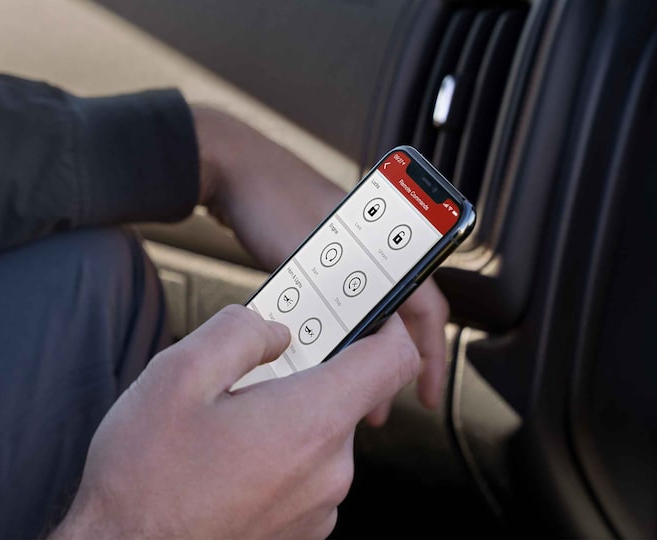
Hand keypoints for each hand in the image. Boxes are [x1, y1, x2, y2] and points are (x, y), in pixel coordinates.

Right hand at [51, 306, 419, 538]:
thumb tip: (272, 330)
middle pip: (343, 398)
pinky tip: (222, 464)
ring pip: (317, 438)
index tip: (365, 313)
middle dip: (299, 377)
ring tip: (219, 430)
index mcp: (310, 422)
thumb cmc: (145, 480)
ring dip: (281, 421)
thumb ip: (238, 333)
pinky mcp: (298, 533)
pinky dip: (274, 459)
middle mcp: (327, 472)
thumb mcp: (177, 375)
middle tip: (241, 378)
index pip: (391, 361)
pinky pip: (302, 476)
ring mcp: (316, 510)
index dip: (384, 325)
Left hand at [193, 106, 449, 422]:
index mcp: (382, 239)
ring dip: (361, 348)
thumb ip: (332, 290)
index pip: (424, 304)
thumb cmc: (269, 196)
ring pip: (364, 310)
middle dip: (394, 361)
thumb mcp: (306, 250)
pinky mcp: (312, 254)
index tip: (428, 391)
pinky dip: (335, 330)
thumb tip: (351, 336)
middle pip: (397, 313)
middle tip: (385, 400)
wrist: (227, 165)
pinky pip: (335, 301)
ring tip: (352, 385)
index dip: (429, 352)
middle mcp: (368, 244)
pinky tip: (318, 349)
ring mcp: (339, 250)